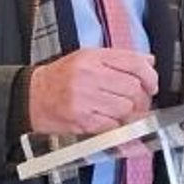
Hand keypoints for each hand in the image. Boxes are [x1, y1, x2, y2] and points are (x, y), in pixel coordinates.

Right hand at [28, 48, 158, 135]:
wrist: (31, 97)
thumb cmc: (60, 78)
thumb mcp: (87, 57)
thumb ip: (118, 59)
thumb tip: (148, 61)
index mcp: (92, 57)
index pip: (134, 63)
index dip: (150, 76)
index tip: (151, 84)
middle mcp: (89, 76)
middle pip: (133, 88)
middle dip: (141, 98)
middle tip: (138, 101)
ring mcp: (85, 99)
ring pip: (126, 108)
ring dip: (130, 113)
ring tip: (122, 111)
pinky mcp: (83, 120)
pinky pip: (114, 125)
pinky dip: (117, 125)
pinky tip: (110, 120)